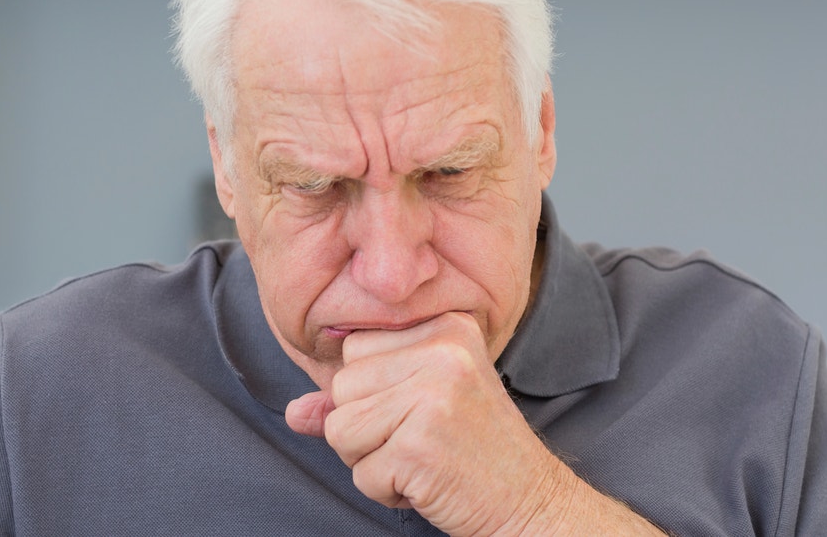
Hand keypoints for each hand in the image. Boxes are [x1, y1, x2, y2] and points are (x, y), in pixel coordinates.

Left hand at [285, 312, 662, 535]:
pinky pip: (361, 473)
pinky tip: (429, 481)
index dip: (372, 392)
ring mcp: (431, 396)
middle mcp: (441, 350)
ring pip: (341, 429)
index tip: (419, 410)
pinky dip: (387, 490)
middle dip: (367, 428)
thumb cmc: (472, 450)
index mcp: (444, 326)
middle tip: (422, 439)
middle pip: (342, 387)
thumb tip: (294, 412)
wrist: (532, 501)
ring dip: (372, 460)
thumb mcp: (419, 406)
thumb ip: (357, 400)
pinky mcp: (419, 446)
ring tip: (422, 459)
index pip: (355, 350)